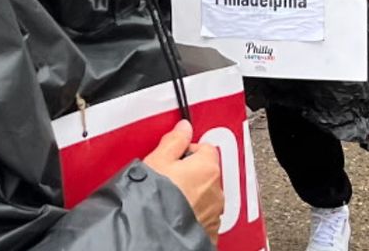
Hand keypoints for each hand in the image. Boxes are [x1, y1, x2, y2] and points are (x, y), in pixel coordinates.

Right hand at [144, 120, 223, 243]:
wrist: (152, 239)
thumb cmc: (153, 200)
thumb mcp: (158, 161)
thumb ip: (175, 140)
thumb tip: (184, 128)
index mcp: (208, 167)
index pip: (204, 147)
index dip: (185, 151)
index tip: (172, 157)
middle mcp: (217, 190)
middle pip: (205, 172)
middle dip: (189, 173)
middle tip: (167, 179)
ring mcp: (214, 214)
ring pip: (205, 196)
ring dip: (192, 195)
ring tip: (169, 199)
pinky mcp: (209, 233)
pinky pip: (203, 217)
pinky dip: (192, 215)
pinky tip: (175, 215)